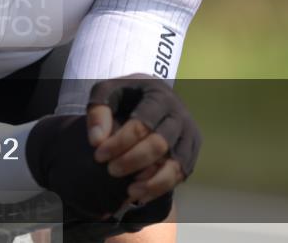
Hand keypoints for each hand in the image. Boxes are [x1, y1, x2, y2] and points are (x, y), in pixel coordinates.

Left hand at [86, 74, 200, 204]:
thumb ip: (98, 111)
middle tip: (111, 170)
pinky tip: (140, 194)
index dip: (119, 143)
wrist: (149, 96)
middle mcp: (179, 115)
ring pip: (175, 165)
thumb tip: (97, 141)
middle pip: (160, 145)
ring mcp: (189, 135)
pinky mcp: (190, 153)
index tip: (98, 155)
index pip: (141, 125)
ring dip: (151, 182)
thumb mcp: (106, 93)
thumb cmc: (125, 96)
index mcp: (159, 95)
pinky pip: (180, 175)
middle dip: (133, 161)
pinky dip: (160, 188)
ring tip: (129, 191)